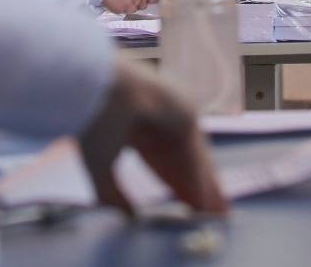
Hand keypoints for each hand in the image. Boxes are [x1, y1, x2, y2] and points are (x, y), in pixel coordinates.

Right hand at [78, 61, 226, 216]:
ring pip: (193, 157)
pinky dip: (200, 178)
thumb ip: (114, 194)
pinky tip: (205, 201)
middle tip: (210, 212)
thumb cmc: (94, 124)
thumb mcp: (101, 167)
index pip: (160, 159)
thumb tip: (129, 217)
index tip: (185, 204)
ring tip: (217, 211)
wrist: (99, 92)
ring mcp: (174, 115)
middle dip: (195, 186)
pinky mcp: (186, 113)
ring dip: (204, 185)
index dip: (173, 182)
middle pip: (183, 160)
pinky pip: (194, 153)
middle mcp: (158, 120)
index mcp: (135, 127)